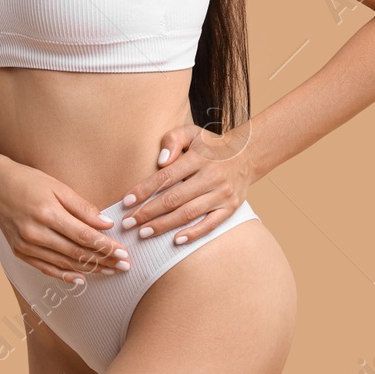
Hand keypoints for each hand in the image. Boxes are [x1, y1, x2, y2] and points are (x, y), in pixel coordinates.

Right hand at [0, 158, 128, 283]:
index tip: (124, 253)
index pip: (84, 236)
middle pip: (76, 252)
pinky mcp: (19, 252)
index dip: (106, 247)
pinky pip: (45, 268)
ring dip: (89, 269)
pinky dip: (64, 274)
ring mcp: (25, 245)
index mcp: (48, 213)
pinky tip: (81, 278)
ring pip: (63, 262)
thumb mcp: (59, 187)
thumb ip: (83, 208)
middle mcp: (35, 233)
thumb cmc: (30, 181)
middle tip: (124, 266)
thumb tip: (107, 224)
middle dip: (103, 260)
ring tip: (110, 271)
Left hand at [119, 120, 256, 245]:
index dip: (144, 190)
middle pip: (174, 198)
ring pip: (189, 213)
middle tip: (127, 223)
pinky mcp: (230, 207)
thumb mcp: (192, 133)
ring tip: (143, 233)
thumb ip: (173, 140)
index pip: (166, 176)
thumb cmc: (211, 146)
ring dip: (164, 225)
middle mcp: (212, 176)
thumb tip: (161, 161)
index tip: (126, 202)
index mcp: (199, 157)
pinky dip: (193, 233)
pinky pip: (211, 224)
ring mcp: (222, 194)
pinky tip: (175, 240)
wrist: (248, 154)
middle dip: (148, 213)